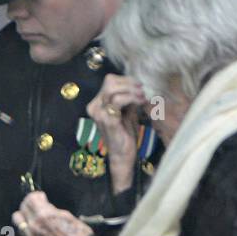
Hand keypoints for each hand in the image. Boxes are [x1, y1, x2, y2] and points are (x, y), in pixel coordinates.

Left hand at [12, 191, 92, 235]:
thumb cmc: (78, 235)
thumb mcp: (65, 214)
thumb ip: (50, 209)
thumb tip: (43, 205)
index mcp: (43, 216)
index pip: (30, 199)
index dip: (36, 195)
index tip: (41, 196)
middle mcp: (34, 226)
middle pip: (22, 208)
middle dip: (29, 203)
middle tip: (37, 204)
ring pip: (18, 221)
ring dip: (25, 215)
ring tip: (34, 214)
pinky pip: (24, 231)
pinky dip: (28, 226)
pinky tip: (37, 225)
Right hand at [88, 74, 146, 193]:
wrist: (122, 155)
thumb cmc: (124, 133)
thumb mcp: (126, 111)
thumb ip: (128, 98)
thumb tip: (137, 85)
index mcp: (97, 103)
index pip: (109, 81)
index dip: (125, 80)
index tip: (139, 86)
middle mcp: (94, 107)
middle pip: (110, 82)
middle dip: (129, 83)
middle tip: (141, 90)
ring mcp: (99, 114)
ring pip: (113, 90)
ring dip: (131, 90)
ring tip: (142, 96)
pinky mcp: (107, 120)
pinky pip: (118, 101)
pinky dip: (131, 98)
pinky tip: (140, 102)